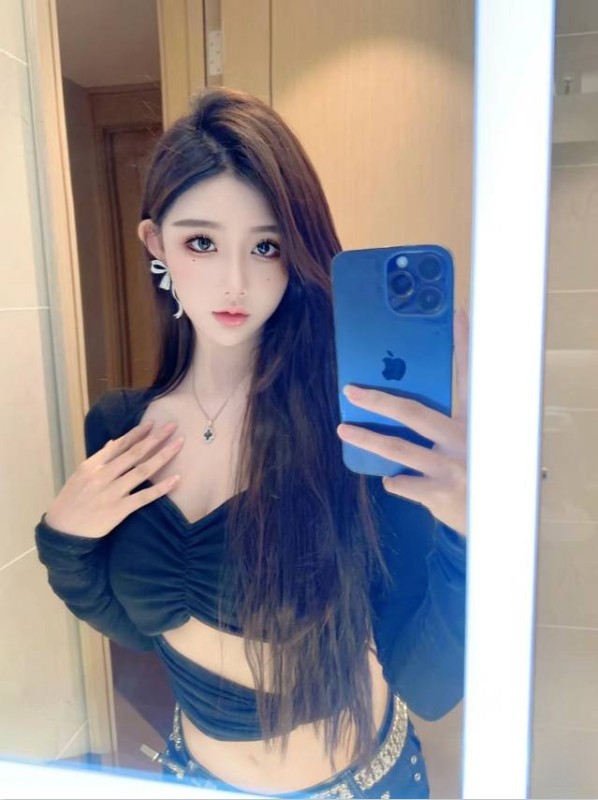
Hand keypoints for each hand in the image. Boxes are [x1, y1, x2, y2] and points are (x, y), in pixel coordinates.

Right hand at [43, 420, 184, 537]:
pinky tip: (176, 479)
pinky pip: (144, 496)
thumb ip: (99, 459)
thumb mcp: (80, 475)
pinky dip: (161, 487)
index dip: (138, 433)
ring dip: (163, 455)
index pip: (119, 445)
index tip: (153, 422)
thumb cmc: (71, 500)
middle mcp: (102, 475)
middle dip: (155, 437)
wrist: (63, 531)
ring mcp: (112, 492)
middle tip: (173, 425)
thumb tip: (113, 441)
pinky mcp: (119, 510)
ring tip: (179, 443)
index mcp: (92, 465)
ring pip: (142, 470)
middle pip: (134, 453)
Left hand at [337, 308, 468, 535]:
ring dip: (367, 439)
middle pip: (413, 412)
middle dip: (379, 400)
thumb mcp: (483, 445)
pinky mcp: (439, 494)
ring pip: (398, 448)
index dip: (464, 344)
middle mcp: (463, 440)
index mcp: (476, 422)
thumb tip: (419, 411)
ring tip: (343, 429)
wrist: (505, 523)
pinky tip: (389, 479)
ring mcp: (450, 467)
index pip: (470, 376)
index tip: (457, 312)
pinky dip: (394, 481)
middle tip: (350, 389)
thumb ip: (457, 426)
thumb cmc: (489, 477)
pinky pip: (403, 483)